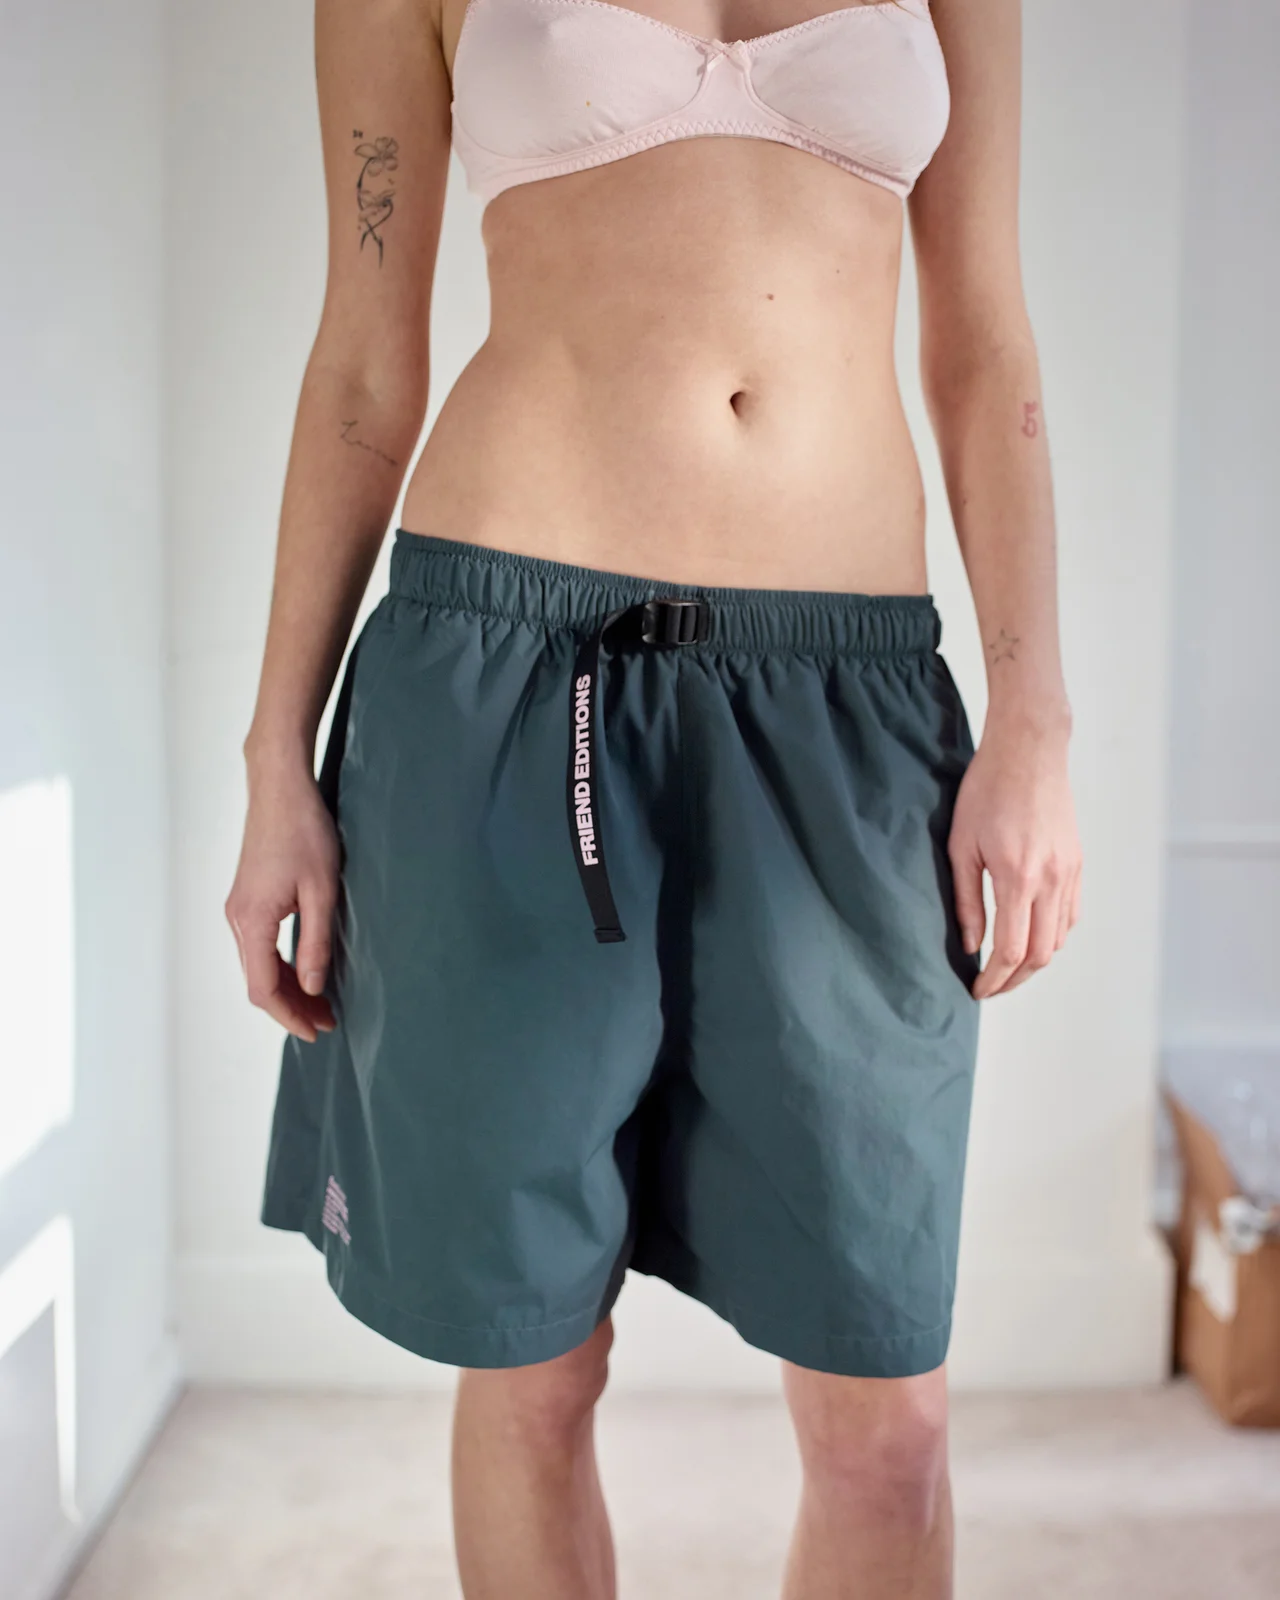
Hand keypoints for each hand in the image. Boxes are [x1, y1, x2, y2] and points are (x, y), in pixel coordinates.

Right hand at [225, 757, 339, 1040]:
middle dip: (291, 1007)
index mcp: (252, 921)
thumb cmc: (304, 831)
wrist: (281, 788)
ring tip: (321, 1003)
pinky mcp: (248, 898)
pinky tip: (305, 969)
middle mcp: (237, 919)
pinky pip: (260, 945)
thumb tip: (314, 986)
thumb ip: (316, 943)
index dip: (289, 1016)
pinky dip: (281, 965)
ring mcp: (239, 908)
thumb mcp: (321, 891)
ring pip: (258, 965)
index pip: (263, 989)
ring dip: (288, 987)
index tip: (315, 1031)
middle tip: (327, 1022)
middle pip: (258, 981)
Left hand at [948, 718, 1080, 998]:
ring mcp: (1069, 872)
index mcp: (1017, 877)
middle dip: (1014, 980)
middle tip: (990, 986)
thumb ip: (966, 900)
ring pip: (1059, 939)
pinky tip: (1029, 936)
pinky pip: (1070, 915)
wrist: (1029, 751)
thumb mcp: (961, 845)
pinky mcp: (1077, 863)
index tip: (977, 990)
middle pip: (1039, 955)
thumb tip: (971, 945)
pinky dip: (1052, 936)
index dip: (994, 979)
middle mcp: (1051, 880)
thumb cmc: (985, 791)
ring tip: (1006, 966)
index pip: (1011, 950)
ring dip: (1034, 961)